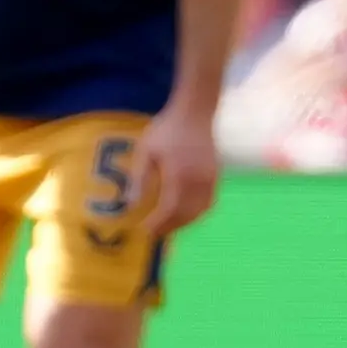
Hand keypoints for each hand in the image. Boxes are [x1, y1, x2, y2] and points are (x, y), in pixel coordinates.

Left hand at [131, 97, 221, 237]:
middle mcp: (198, 182)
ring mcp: (210, 180)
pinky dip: (196, 214)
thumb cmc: (166, 130)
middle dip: (169, 227)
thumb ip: (139, 179)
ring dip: (183, 223)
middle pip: (185, 215)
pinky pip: (208, 203)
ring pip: (199, 212)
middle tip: (152, 234)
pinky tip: (184, 215)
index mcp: (179, 176)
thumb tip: (131, 205)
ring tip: (166, 227)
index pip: (169, 209)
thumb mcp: (146, 151)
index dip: (157, 224)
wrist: (195, 112)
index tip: (144, 231)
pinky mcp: (215, 177)